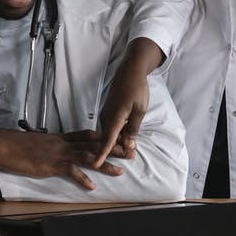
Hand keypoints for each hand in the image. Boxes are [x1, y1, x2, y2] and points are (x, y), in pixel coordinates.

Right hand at [0, 128, 122, 190]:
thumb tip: (54, 149)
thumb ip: (49, 145)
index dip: (103, 136)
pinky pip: (69, 171)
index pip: (86, 134)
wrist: (1, 144)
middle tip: (129, 152)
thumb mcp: (36, 142)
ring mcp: (57, 153)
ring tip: (119, 171)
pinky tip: (91, 186)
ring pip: (86, 157)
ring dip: (104, 164)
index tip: (117, 138)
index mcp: (59, 137)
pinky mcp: (49, 164)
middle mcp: (61, 143)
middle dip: (112, 148)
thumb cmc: (15, 145)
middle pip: (92, 144)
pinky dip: (82, 178)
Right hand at [95, 38, 163, 165]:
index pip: (107, 140)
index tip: (95, 164)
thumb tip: (129, 146)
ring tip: (130, 148)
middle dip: (116, 149)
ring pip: (109, 132)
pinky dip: (116, 133)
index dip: (102, 153)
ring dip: (117, 141)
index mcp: (115, 117)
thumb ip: (133, 129)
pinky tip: (125, 135)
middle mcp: (107, 116)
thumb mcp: (139, 111)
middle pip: (108, 138)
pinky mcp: (108, 110)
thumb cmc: (137, 89)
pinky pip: (110, 126)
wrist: (131, 71)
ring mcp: (107, 113)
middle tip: (131, 156)